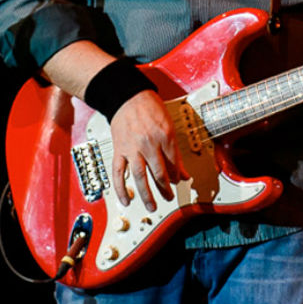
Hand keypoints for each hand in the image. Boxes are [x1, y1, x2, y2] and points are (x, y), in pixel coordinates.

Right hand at [108, 90, 184, 210]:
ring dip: (147, 194)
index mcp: (164, 136)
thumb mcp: (169, 124)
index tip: (179, 182)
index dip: (178, 176)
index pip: (174, 164)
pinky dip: (121, 188)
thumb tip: (183, 170)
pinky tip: (126, 200)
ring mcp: (132, 149)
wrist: (127, 97)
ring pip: (140, 177)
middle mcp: (148, 144)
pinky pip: (118, 173)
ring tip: (152, 206)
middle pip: (159, 173)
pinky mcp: (119, 151)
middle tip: (169, 197)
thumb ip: (175, 149)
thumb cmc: (149, 107)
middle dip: (166, 188)